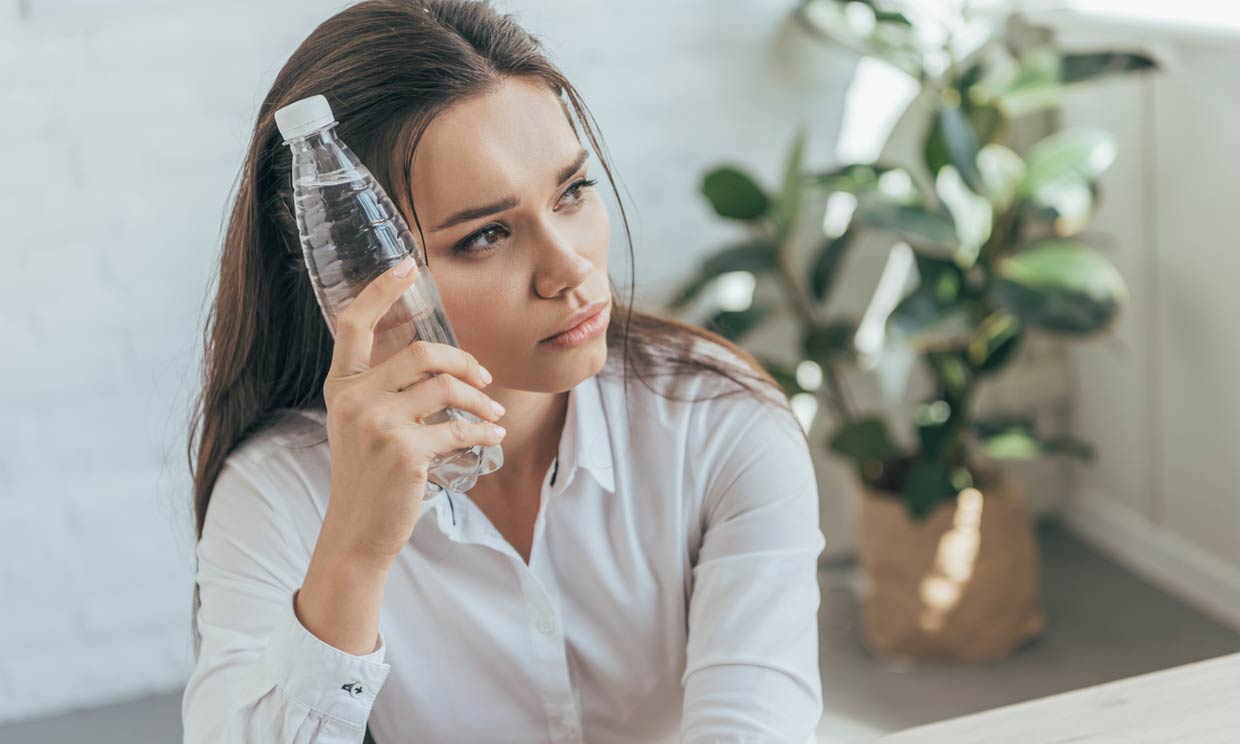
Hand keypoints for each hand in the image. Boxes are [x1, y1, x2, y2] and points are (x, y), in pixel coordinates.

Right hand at [319, 255, 506, 568]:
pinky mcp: (404, 451)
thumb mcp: (361, 426)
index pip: (354, 325)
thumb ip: (386, 391)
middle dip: (463, 362)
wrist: (358, 532)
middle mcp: (354, 400)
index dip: (381, 290)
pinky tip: (493, 437)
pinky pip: (459, 428)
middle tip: (484, 379)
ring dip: (480, 402)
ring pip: (446, 388)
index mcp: (341, 387)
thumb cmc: (369, 476)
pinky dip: (484, 432)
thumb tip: (442, 363)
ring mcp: (378, 425)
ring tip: (493, 416)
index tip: (406, 265)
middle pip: (422, 353)